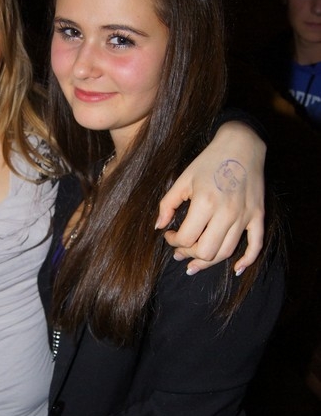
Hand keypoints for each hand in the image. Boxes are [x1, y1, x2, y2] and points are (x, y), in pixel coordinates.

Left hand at [156, 122, 265, 273]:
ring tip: (195, 263)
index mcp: (205, 203)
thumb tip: (158, 227)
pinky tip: (236, 270)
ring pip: (226, 252)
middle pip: (206, 251)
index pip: (186, 238)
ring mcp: (244, 216)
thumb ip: (168, 204)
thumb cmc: (208, 162)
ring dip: (208, 261)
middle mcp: (226, 213)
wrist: (241, 146)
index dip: (174, 241)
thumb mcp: (183, 179)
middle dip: (189, 254)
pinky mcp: (257, 216)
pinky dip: (246, 261)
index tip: (169, 235)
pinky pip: (255, 245)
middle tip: (180, 252)